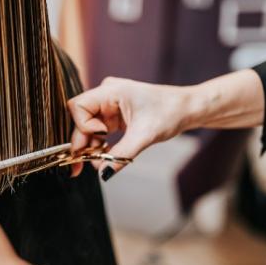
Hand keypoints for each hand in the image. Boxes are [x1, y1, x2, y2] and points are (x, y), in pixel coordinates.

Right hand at [68, 77, 194, 179]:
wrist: (187, 109)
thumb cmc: (170, 112)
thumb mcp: (145, 136)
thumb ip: (121, 155)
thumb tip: (102, 173)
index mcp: (111, 91)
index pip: (78, 106)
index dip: (83, 126)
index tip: (102, 137)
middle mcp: (106, 95)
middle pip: (80, 119)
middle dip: (81, 143)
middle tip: (79, 167)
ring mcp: (108, 105)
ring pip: (86, 127)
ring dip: (89, 146)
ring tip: (98, 162)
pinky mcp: (113, 116)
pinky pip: (96, 130)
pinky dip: (98, 144)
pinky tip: (103, 155)